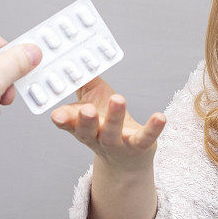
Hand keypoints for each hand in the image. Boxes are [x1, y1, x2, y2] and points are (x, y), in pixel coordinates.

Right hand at [49, 76, 165, 173]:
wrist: (126, 160)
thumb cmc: (105, 123)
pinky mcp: (138, 146)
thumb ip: (83, 83)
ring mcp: (117, 144)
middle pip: (88, 131)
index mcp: (80, 127)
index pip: (67, 123)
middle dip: (86, 120)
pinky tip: (160, 117)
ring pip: (113, 133)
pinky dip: (152, 128)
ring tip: (118, 99)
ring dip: (115, 117)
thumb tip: (77, 58)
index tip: (57, 115)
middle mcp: (96, 137)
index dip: (62, 119)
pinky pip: (145, 138)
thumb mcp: (90, 102)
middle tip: (87, 109)